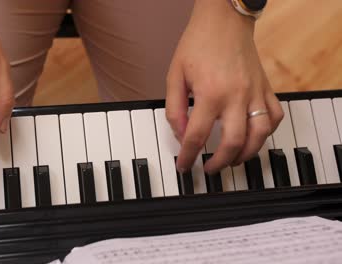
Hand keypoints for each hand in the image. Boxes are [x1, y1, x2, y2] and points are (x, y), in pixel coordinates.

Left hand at [166, 0, 282, 174]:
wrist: (224, 21)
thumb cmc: (197, 45)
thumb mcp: (175, 75)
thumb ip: (174, 108)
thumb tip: (180, 134)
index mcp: (210, 93)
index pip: (197, 136)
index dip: (187, 156)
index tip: (183, 166)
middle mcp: (236, 96)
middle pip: (233, 143)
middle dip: (219, 163)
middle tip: (209, 169)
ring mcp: (255, 93)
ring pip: (259, 136)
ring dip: (246, 154)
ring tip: (232, 160)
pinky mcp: (266, 88)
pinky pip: (274, 117)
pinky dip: (266, 133)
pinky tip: (253, 137)